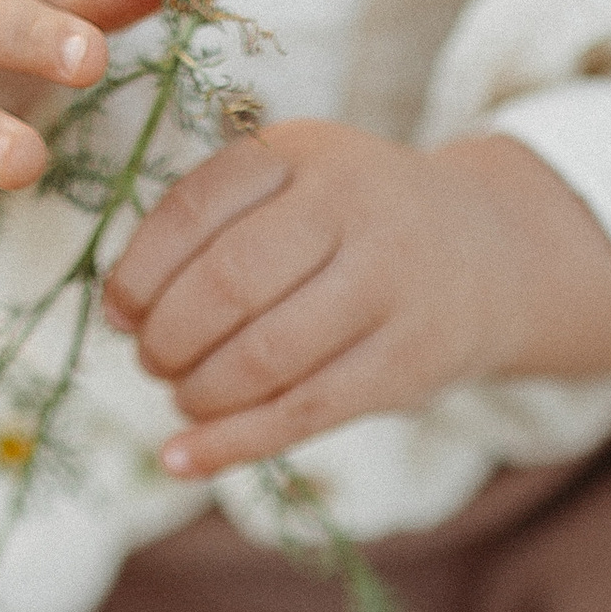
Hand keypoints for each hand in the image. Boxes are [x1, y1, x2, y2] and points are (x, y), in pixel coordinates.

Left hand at [101, 123, 610, 478]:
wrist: (491, 251)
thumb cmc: (354, 225)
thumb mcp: (293, 185)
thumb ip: (211, 228)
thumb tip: (120, 312)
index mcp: (303, 153)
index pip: (192, 212)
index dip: (139, 274)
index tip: (120, 312)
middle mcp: (352, 207)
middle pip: (226, 285)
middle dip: (167, 339)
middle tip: (153, 361)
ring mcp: (388, 286)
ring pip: (264, 356)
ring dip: (199, 392)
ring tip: (185, 395)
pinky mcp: (407, 362)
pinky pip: (303, 411)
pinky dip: (232, 444)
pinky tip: (183, 458)